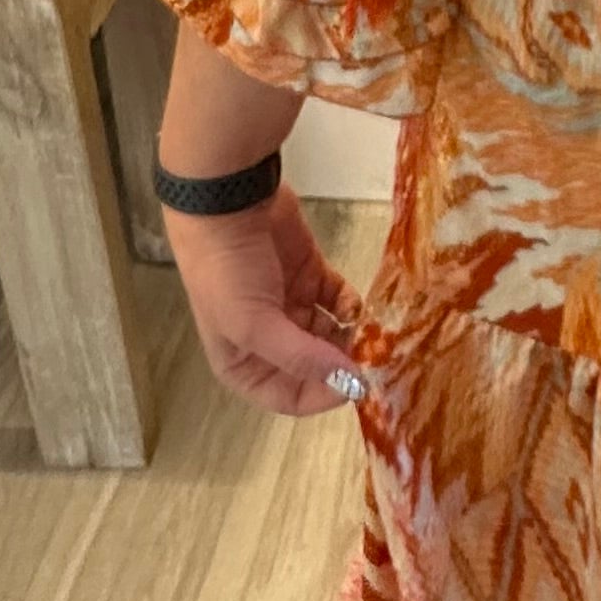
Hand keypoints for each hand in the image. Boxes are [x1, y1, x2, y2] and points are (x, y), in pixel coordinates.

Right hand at [167, 186, 364, 417]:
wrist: (225, 203)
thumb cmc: (226, 272)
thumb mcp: (253, 324)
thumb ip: (301, 357)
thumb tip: (350, 383)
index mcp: (243, 363)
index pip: (289, 398)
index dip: (324, 395)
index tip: (357, 385)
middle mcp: (268, 341)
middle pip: (316, 369)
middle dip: (344, 365)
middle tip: (375, 356)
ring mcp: (290, 307)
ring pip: (332, 336)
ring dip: (353, 337)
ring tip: (372, 331)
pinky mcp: (310, 276)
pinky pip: (339, 302)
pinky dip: (352, 306)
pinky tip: (357, 304)